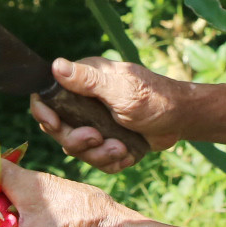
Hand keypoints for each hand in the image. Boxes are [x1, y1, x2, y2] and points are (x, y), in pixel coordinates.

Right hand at [30, 57, 188, 172]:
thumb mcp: (120, 89)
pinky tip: (126, 154)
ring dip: (98, 154)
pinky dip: (111, 161)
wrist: (181, 120)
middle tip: (97, 138)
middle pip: (59, 129)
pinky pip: (96, 160)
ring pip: (78, 149)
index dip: (44, 113)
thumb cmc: (154, 98)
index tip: (54, 124)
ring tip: (121, 148)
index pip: (47, 97)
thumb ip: (88, 80)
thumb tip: (55, 65)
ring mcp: (94, 123)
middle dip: (77, 140)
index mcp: (83, 82)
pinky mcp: (106, 141)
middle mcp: (84, 102)